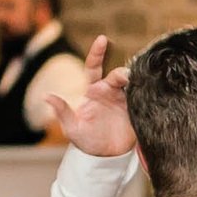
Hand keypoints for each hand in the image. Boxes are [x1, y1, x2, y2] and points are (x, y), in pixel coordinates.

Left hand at [41, 36, 135, 157]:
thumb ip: (62, 111)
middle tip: (125, 76)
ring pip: (131, 84)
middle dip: (121, 73)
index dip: (97, 53)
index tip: (102, 39)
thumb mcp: (72, 128)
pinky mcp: (136, 110)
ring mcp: (124, 100)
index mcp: (92, 91)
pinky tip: (150, 89)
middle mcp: (109, 91)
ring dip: (134, 82)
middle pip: (116, 75)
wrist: (106, 157)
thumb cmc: (86, 141)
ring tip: (137, 83)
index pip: (93, 67)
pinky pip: (142, 96)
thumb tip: (46, 96)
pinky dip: (146, 91)